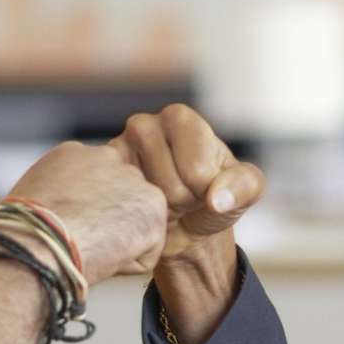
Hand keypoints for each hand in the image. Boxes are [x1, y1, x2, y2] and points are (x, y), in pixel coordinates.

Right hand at [3, 141, 169, 287]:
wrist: (36, 243)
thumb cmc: (22, 233)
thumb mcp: (35, 199)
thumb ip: (61, 196)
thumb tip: (67, 217)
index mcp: (74, 154)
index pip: (96, 185)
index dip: (87, 215)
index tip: (71, 230)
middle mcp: (106, 157)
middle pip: (121, 199)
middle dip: (111, 223)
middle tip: (85, 243)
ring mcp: (133, 179)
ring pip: (135, 224)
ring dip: (119, 243)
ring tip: (90, 249)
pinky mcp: (153, 205)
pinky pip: (146, 250)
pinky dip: (128, 264)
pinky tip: (103, 258)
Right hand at [113, 104, 266, 343]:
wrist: (183, 224)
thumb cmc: (214, 198)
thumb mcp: (245, 192)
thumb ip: (244, 188)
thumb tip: (216, 199)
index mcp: (181, 118)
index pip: (197, 171)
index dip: (205, 192)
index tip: (205, 189)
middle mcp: (144, 125)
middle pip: (168, 186)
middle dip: (182, 203)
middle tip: (182, 199)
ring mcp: (116, 152)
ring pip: (144, 200)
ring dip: (159, 212)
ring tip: (163, 202)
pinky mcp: (98, 178)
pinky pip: (122, 208)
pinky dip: (137, 218)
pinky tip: (142, 208)